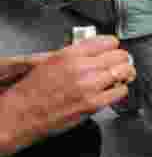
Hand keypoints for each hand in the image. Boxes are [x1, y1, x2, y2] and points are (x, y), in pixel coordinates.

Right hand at [0, 36, 135, 156]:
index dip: (112, 47)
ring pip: (125, 71)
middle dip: (121, 60)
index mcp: (70, 54)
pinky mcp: (94, 103)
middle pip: (120, 55)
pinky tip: (112, 91)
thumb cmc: (31, 91)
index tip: (113, 51)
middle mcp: (82, 67)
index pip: (107, 41)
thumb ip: (75, 55)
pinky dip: (120, 90)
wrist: (21, 114)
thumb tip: (96, 52)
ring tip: (120, 77)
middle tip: (119, 65)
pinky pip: (121, 91)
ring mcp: (90, 85)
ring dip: (125, 74)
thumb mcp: (51, 62)